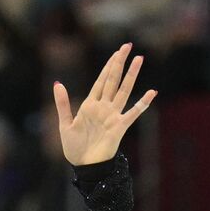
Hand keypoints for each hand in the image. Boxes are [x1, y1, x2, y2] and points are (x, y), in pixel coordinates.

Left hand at [54, 44, 156, 165]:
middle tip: (128, 45)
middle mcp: (103, 107)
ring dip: (131, 75)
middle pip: (113, 80)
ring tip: (139, 59)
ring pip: (123, 91)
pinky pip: (133, 113)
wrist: (84, 165)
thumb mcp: (64, 123)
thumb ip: (63, 103)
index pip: (101, 80)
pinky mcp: (119, 127)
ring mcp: (112, 115)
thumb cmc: (74, 147)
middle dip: (120, 63)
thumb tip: (57, 83)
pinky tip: (151, 92)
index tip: (117, 51)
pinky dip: (142, 103)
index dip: (108, 65)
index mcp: (90, 105)